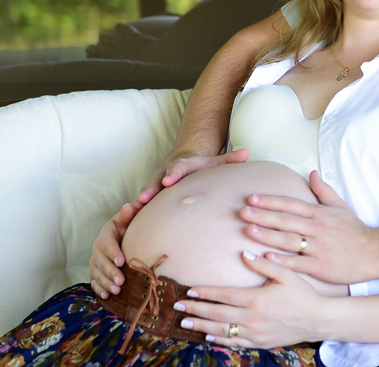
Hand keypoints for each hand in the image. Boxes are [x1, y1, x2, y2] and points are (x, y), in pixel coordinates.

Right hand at [89, 204, 136, 298]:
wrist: (120, 235)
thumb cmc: (126, 227)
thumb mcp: (126, 219)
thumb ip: (128, 214)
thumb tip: (129, 206)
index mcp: (106, 235)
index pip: (108, 244)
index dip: (113, 253)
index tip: (122, 261)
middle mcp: (97, 249)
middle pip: (101, 262)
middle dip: (110, 273)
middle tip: (121, 281)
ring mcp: (95, 262)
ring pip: (97, 274)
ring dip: (106, 283)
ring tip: (117, 291)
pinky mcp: (95, 272)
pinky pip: (94, 282)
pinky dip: (99, 290)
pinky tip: (106, 296)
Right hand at [134, 149, 249, 209]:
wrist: (184, 165)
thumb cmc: (202, 167)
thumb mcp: (215, 162)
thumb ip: (230, 159)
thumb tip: (247, 153)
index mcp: (181, 167)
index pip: (176, 169)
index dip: (172, 175)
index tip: (168, 181)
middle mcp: (165, 175)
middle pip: (155, 182)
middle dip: (150, 190)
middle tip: (143, 199)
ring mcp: (156, 186)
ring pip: (146, 193)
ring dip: (140, 203)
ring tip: (134, 212)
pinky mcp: (152, 197)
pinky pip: (143, 205)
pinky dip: (136, 213)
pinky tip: (131, 226)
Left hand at [176, 252, 330, 347]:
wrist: (317, 320)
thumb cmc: (302, 294)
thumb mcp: (286, 274)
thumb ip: (264, 264)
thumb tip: (244, 253)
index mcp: (256, 299)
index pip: (223, 295)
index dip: (205, 292)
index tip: (190, 289)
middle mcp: (251, 317)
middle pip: (216, 313)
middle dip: (195, 308)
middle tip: (177, 305)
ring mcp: (254, 332)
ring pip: (221, 330)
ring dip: (201, 325)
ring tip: (185, 321)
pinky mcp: (259, 342)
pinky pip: (234, 342)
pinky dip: (218, 339)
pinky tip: (207, 335)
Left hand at [240, 171, 378, 283]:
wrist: (375, 253)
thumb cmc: (355, 231)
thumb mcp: (341, 207)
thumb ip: (323, 191)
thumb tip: (311, 173)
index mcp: (320, 214)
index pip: (291, 204)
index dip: (271, 200)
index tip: (252, 197)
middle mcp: (317, 228)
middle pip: (286, 220)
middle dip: (263, 215)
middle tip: (242, 211)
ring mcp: (319, 248)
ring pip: (289, 240)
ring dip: (268, 235)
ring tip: (248, 230)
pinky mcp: (321, 266)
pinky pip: (298, 263)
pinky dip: (282, 260)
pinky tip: (266, 257)